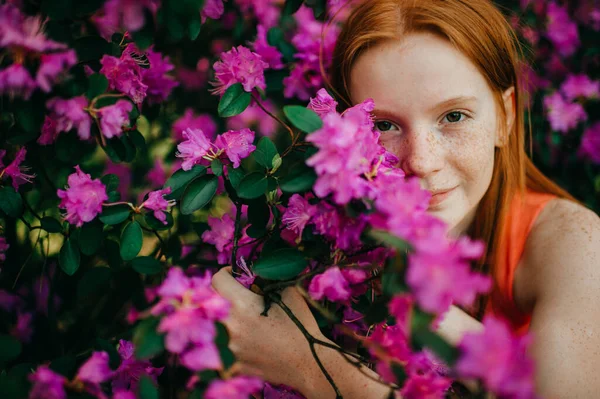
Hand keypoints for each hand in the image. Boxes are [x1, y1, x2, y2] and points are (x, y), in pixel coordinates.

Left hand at [211, 267, 325, 393]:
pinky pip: (228, 347)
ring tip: (253, 323)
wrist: (308, 363)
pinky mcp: (235, 365)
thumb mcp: (288, 293)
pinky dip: (238, 341)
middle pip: (216, 303)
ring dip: (233, 320)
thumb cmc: (300, 326)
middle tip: (245, 298)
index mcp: (241, 305)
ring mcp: (230, 348)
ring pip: (221, 326)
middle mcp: (230, 326)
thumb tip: (257, 274)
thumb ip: (268, 280)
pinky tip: (255, 342)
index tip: (236, 276)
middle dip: (227, 296)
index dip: (227, 274)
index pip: (217, 280)